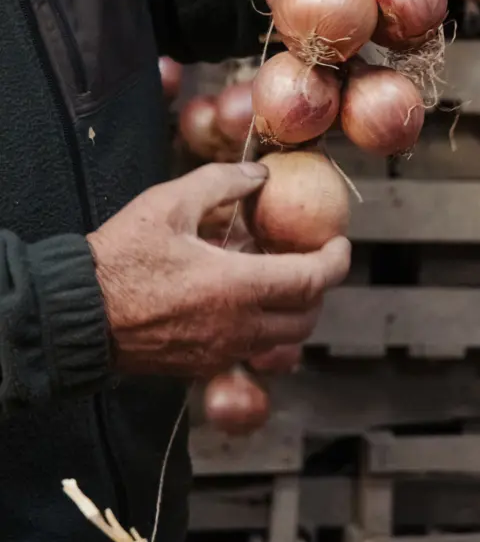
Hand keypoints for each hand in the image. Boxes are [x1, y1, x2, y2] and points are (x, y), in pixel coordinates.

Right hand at [87, 162, 350, 377]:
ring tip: (274, 276)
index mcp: (237, 287)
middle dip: (319, 287)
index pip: (313, 280)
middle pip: (306, 316)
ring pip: (283, 339)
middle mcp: (239, 327)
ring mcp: (222, 352)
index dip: (336, 261)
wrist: (77, 315)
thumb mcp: (168, 203)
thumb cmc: (120, 257)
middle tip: (310, 258)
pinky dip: (263, 326)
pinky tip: (240, 299)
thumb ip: (221, 183)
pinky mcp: (203, 366)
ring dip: (292, 309)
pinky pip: (251, 350)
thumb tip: (258, 175)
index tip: (340, 243)